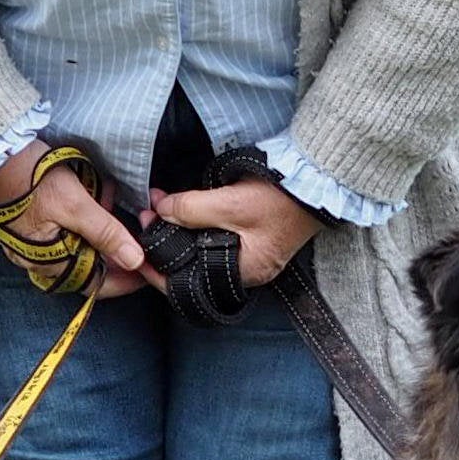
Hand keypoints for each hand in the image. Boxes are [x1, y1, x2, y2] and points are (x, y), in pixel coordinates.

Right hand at [0, 141, 156, 296]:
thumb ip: (106, 233)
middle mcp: (38, 260)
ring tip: (108, 196)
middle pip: (88, 264)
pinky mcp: (29, 224)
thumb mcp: (76, 204)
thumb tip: (134, 260)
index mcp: (49, 262)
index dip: (124, 280)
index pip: (95, 285)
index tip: (145, 268)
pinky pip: (63, 229)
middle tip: (130, 223)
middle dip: (112, 245)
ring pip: (77, 245)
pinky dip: (82, 216)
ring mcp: (31, 243)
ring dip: (98, 226)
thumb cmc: (28, 178)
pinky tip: (90, 192)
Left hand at [147, 179, 321, 287]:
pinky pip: (217, 236)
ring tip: (160, 211)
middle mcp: (247, 269)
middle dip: (168, 244)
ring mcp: (252, 253)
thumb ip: (192, 209)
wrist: (319, 177)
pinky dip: (198, 225)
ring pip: (204, 249)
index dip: (160, 268)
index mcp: (244, 271)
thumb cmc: (282, 197)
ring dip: (181, 231)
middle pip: (195, 265)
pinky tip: (184, 210)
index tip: (139, 247)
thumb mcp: (231, 203)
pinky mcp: (254, 235)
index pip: (190, 282)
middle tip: (146, 219)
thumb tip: (159, 211)